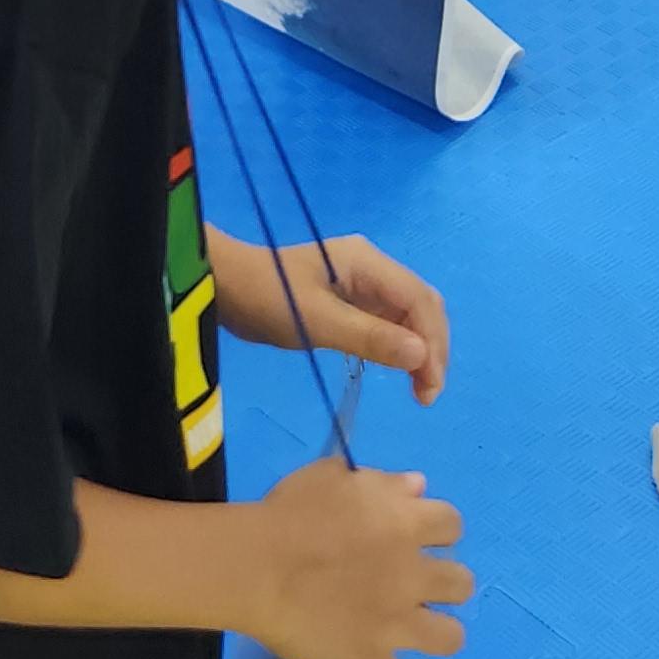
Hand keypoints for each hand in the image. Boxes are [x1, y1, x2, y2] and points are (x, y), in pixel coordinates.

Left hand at [216, 230, 450, 404]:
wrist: (225, 285)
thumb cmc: (266, 299)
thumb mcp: (317, 322)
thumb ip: (369, 337)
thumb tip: (422, 355)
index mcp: (367, 262)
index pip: (419, 300)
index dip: (433, 344)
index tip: (429, 389)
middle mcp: (371, 267)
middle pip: (420, 305)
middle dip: (432, 348)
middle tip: (425, 395)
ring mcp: (360, 281)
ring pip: (407, 315)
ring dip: (419, 350)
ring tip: (418, 391)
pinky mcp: (348, 297)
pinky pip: (387, 321)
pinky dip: (399, 346)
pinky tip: (398, 371)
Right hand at [243, 453, 470, 658]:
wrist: (257, 567)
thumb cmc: (288, 514)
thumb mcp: (333, 478)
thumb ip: (382, 483)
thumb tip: (418, 486)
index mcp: (406, 524)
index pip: (451, 524)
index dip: (436, 531)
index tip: (415, 538)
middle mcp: (413, 575)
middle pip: (462, 584)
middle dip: (444, 583)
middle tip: (411, 585)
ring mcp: (397, 625)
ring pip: (451, 639)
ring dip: (436, 634)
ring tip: (409, 632)